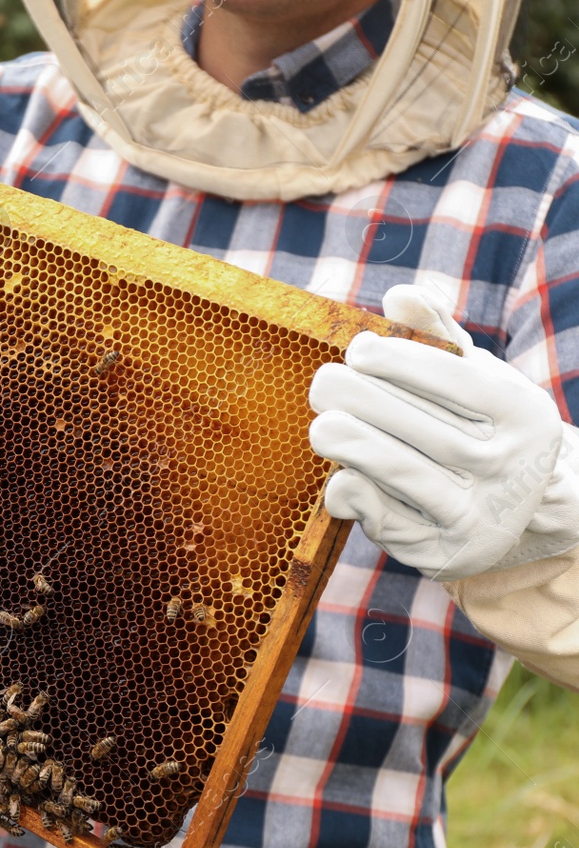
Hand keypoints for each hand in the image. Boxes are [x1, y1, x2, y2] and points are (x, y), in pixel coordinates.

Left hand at [308, 284, 578, 580]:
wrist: (513, 511)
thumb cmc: (477, 426)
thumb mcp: (471, 377)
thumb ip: (436, 335)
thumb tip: (400, 295)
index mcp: (525, 415)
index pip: (455, 379)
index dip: (399, 361)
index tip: (357, 349)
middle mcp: (511, 468)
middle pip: (421, 426)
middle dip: (360, 399)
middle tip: (324, 383)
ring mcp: (479, 516)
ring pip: (400, 471)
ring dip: (351, 443)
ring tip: (321, 425)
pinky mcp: (441, 552)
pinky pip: (384, 518)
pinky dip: (354, 492)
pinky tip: (339, 474)